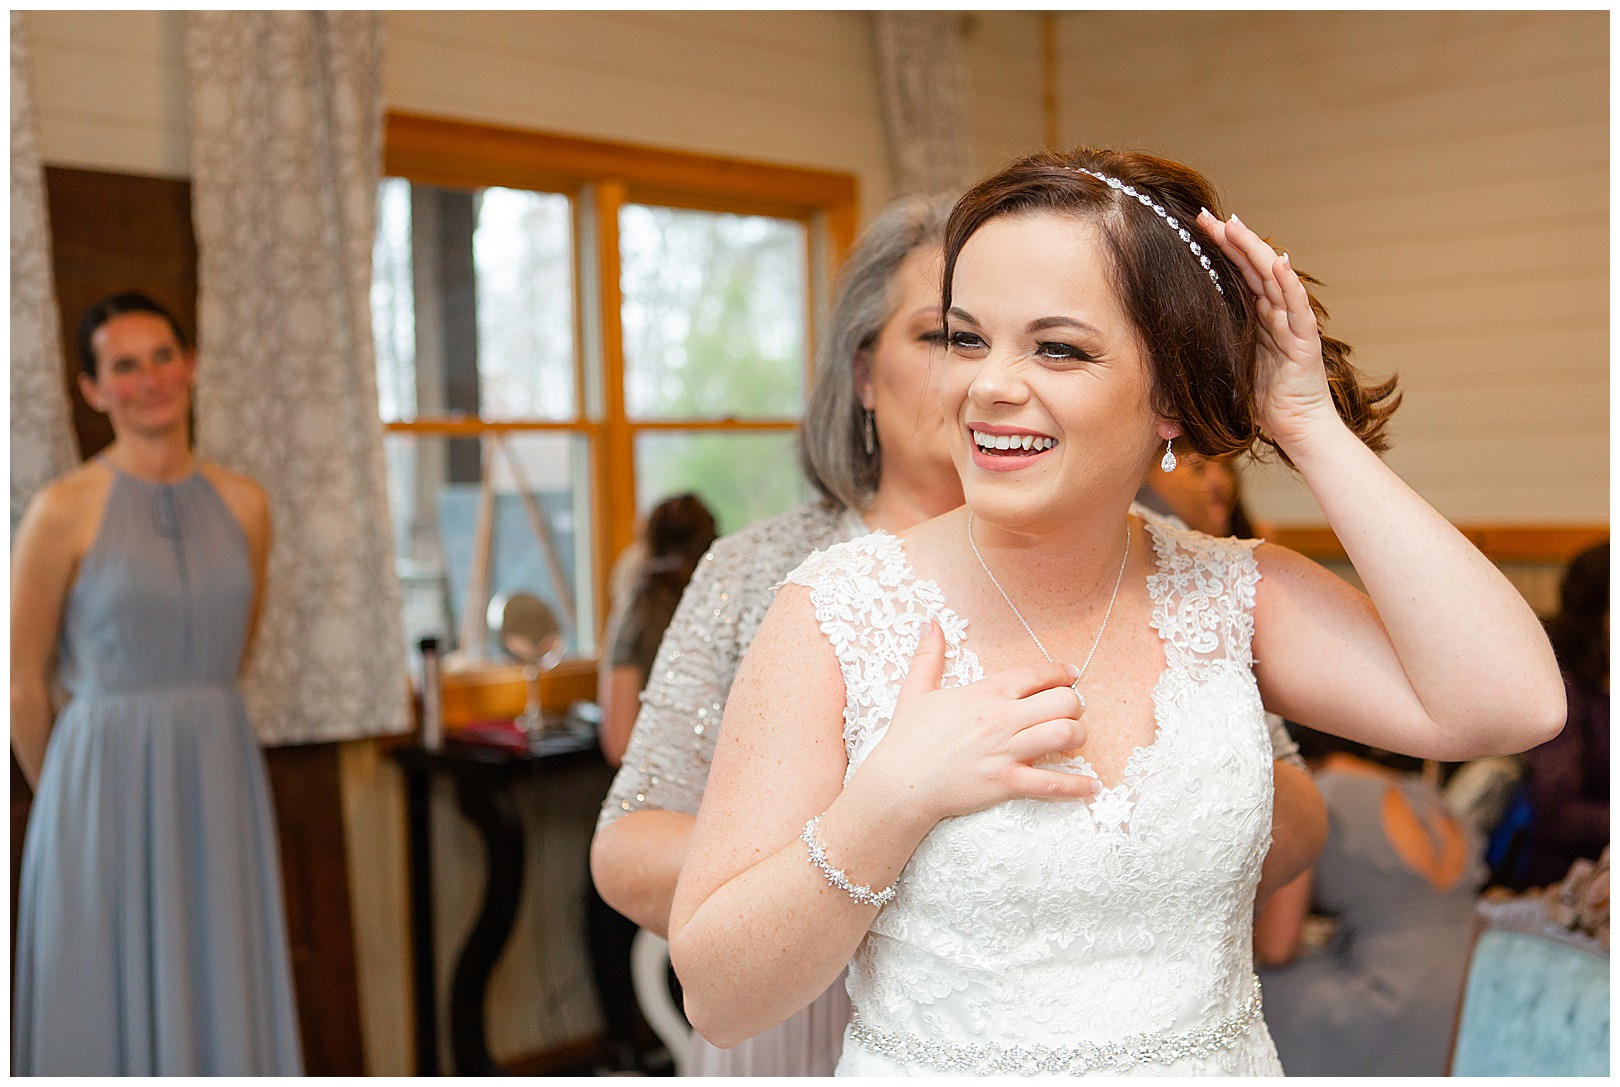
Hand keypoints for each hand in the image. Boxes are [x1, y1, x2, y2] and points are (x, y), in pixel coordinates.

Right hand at [854, 621, 1095, 825]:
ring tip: (1075, 740)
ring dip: (1078, 736)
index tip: (1071, 674)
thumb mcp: (916, 690)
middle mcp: (1001, 718)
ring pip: (1064, 734)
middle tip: (1070, 712)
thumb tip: (931, 623)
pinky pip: (1052, 784)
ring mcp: (1006, 751)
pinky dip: (1077, 786)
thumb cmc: (907, 739)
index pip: (1036, 674)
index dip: (1060, 673)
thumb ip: (929, 655)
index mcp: (985, 693)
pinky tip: (1091, 786)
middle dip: (1074, 705)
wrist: (899, 782)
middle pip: (1062, 701)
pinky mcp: (1006, 782)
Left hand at [1198, 211, 1341, 451]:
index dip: (1217, 253)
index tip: (1193, 230)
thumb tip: (1157, 364)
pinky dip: (1288, 282)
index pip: (1235, 277)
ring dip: (1254, 250)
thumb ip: (1198, 363)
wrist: (1295, 428)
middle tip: (1205, 217)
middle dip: (1230, 240)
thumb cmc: (1258, 405)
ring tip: (1234, 225)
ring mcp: (1291, 323)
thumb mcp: (1220, 375)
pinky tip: (1278, 260)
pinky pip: (1297, 306)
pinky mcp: (1305, 339)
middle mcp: (1274, 314)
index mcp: (1254, 319)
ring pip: (1272, 277)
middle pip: (1251, 268)